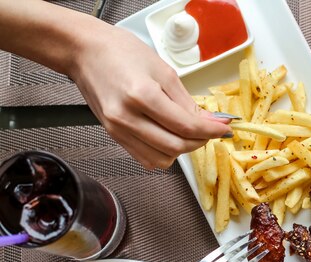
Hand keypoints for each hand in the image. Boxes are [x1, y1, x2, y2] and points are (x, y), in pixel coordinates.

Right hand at [70, 23, 231, 169]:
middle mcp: (127, 118)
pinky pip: (146, 159)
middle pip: (176, 146)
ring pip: (162, 159)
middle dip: (200, 141)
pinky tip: (170, 139)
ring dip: (182, 150)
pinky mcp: (114, 136)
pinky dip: (164, 154)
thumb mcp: (163, 70)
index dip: (211, 131)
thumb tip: (207, 121)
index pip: (186, 126)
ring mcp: (118, 130)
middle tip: (209, 130)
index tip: (224, 129)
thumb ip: (187, 101)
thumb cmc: (120, 53)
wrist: (85, 52)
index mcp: (142, 96)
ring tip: (188, 133)